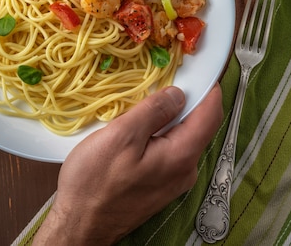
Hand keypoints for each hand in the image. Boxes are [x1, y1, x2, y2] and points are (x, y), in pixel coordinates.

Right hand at [33, 84, 222, 244]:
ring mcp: (173, 180)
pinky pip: (169, 149)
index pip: (210, 115)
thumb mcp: (122, 136)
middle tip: (165, 77)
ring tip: (147, 99)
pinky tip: (139, 126)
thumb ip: (153, 111)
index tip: (199, 66)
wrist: (80, 224)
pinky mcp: (159, 185)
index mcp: (181, 156)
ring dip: (170, 115)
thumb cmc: (96, 182)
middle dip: (187, 99)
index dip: (209, 87)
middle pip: (198, 125)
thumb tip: (178, 93)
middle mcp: (185, 170)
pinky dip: (160, 131)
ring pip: (181, 137)